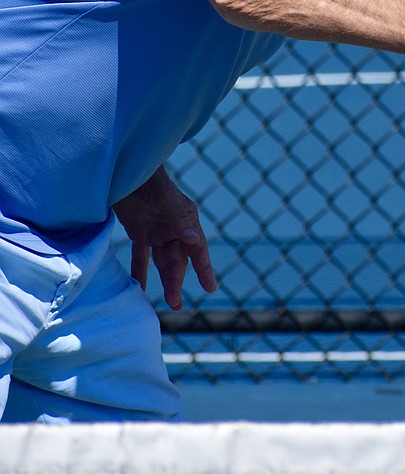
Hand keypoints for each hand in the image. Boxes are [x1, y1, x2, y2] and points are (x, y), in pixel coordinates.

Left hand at [113, 166, 216, 310]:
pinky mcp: (140, 231)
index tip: (210, 287)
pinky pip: (142, 256)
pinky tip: (141, 288)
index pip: (197, 249)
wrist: (125, 170)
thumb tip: (195, 240)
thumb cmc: (149, 181)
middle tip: (176, 303)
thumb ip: (180, 220)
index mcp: (186, 220)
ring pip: (163, 261)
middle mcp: (175, 228)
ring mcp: (157, 231)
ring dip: (165, 280)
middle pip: (178, 260)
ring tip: (168, 302)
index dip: (204, 268)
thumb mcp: (165, 199)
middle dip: (177, 281)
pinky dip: (141, 271)